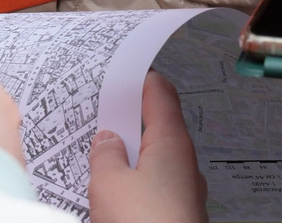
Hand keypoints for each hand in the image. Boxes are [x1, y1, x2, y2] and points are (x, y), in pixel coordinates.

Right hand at [87, 72, 206, 222]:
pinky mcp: (175, 214)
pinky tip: (113, 192)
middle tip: (99, 113)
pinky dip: (134, 182)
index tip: (119, 72)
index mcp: (172, 142)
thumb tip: (107, 140)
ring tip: (98, 154)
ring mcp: (182, 191)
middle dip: (127, 120)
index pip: (159, 93)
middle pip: (156, 126)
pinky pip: (153, 187)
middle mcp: (184, 163)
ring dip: (129, 154)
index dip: (138, 79)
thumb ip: (106, 155)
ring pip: (153, 159)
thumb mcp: (109, 184)